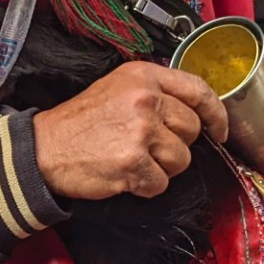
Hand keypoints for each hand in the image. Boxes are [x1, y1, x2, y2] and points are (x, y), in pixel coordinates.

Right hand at [33, 62, 228, 200]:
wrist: (44, 148)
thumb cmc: (82, 122)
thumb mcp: (119, 88)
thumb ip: (157, 93)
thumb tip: (195, 113)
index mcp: (145, 76)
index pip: (199, 91)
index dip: (216, 114)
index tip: (219, 130)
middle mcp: (146, 99)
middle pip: (192, 130)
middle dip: (177, 145)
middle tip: (148, 147)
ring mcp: (140, 130)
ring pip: (181, 160)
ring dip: (162, 168)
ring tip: (133, 160)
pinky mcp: (133, 162)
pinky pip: (161, 184)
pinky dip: (146, 186)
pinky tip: (125, 175)